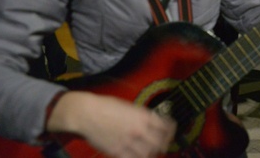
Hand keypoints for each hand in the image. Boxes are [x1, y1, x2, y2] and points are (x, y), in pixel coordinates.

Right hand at [47, 92, 175, 157]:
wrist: (87, 113)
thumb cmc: (107, 106)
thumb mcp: (129, 106)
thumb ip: (141, 116)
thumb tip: (151, 123)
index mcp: (143, 116)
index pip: (165, 126)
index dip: (171, 130)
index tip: (171, 131)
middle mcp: (139, 129)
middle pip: (160, 142)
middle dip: (164, 144)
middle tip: (164, 144)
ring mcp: (128, 142)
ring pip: (148, 153)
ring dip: (152, 153)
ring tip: (151, 151)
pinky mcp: (117, 151)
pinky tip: (138, 156)